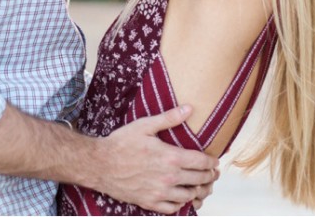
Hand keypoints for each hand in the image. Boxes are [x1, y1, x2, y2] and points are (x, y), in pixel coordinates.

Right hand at [95, 106, 218, 213]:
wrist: (100, 164)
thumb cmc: (121, 143)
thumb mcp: (145, 125)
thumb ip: (169, 118)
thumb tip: (189, 108)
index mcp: (170, 157)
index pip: (201, 162)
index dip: (211, 162)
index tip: (214, 161)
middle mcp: (168, 177)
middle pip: (199, 179)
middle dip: (209, 176)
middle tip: (212, 173)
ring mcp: (159, 192)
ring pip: (189, 196)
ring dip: (199, 191)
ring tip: (201, 186)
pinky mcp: (149, 202)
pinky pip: (173, 208)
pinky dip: (181, 204)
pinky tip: (182, 197)